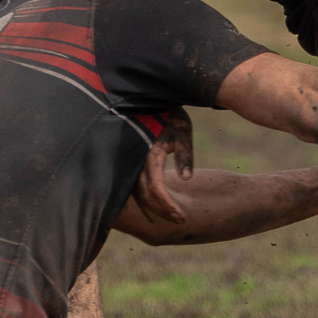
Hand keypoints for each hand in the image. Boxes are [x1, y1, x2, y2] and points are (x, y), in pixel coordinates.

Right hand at [132, 107, 194, 222]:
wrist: (151, 97)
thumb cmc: (171, 113)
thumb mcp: (183, 130)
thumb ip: (185, 154)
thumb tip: (187, 179)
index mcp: (149, 153)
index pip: (155, 189)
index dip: (167, 206)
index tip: (181, 216)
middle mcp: (136, 159)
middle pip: (145, 195)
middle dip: (162, 211)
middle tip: (180, 220)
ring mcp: (130, 160)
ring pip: (136, 192)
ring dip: (151, 206)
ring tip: (167, 216)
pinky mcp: (130, 159)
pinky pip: (132, 183)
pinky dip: (142, 196)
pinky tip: (152, 203)